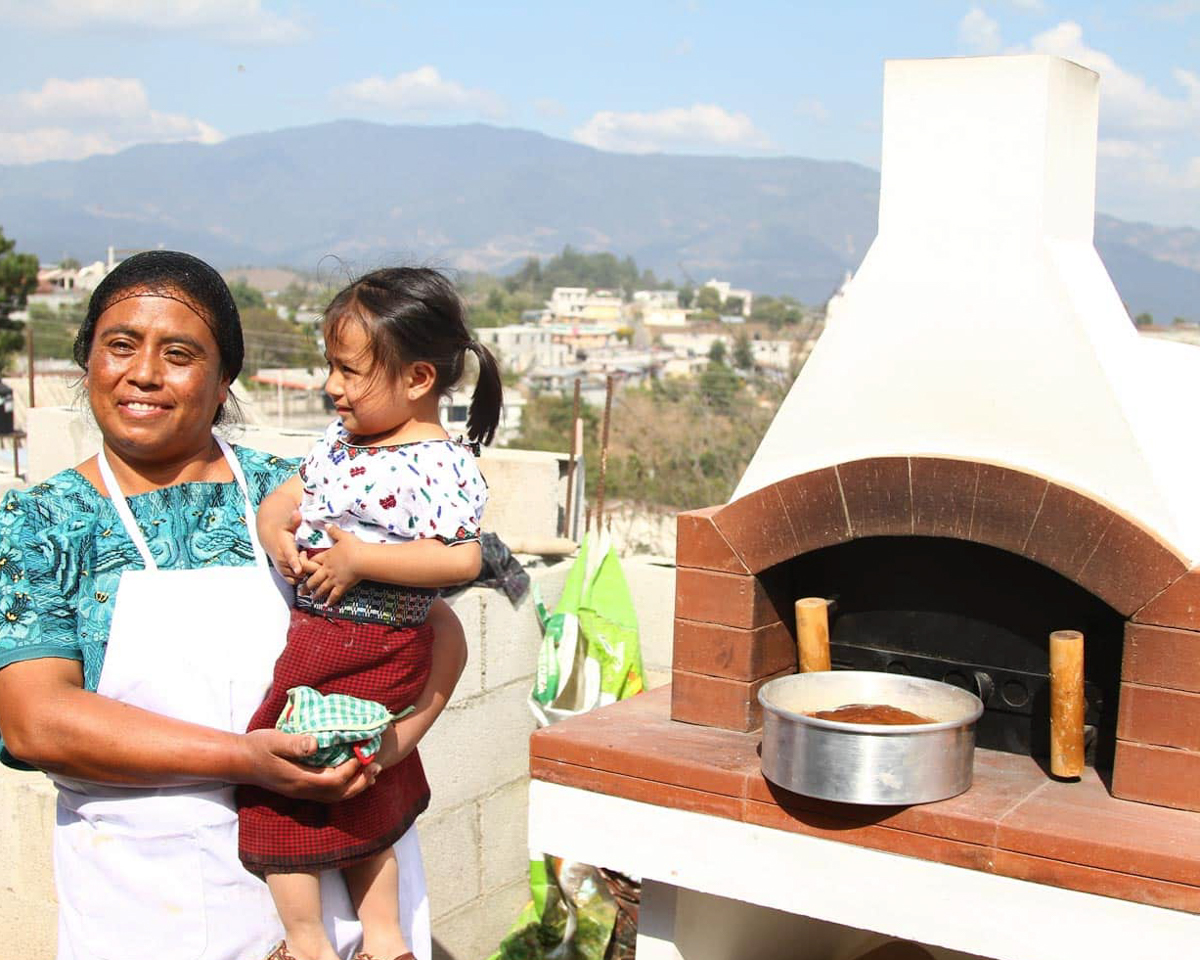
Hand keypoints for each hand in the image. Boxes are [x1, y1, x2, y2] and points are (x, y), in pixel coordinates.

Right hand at [237, 728, 379, 801]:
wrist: (240, 761)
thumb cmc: (257, 747)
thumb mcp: (273, 740)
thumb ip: (294, 744)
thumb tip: (316, 744)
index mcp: (298, 779)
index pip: (332, 781)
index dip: (351, 768)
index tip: (363, 751)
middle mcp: (302, 790)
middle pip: (338, 794)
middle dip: (360, 782)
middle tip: (377, 766)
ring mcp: (301, 792)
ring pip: (334, 797)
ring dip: (355, 786)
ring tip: (372, 772)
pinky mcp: (300, 789)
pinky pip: (328, 794)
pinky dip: (344, 787)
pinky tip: (352, 775)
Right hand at [266, 510, 304, 584]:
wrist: (270, 538)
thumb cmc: (282, 531)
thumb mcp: (288, 524)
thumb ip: (294, 520)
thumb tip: (297, 513)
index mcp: (284, 549)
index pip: (290, 557)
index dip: (295, 563)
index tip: (299, 569)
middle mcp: (282, 562)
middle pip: (299, 570)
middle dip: (309, 565)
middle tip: (308, 554)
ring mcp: (283, 570)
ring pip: (299, 577)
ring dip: (305, 570)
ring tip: (304, 557)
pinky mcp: (284, 575)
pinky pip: (296, 581)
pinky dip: (302, 575)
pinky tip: (302, 564)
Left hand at [302, 525, 363, 604]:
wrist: (361, 559)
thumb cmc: (353, 547)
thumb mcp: (343, 536)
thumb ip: (334, 531)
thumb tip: (327, 524)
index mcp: (326, 557)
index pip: (312, 561)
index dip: (306, 564)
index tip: (301, 567)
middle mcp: (327, 570)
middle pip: (313, 579)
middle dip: (306, 586)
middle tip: (300, 592)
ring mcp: (334, 579)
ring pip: (321, 588)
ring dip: (316, 594)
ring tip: (311, 599)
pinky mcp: (342, 586)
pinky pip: (334, 595)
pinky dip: (330, 600)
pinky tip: (327, 605)